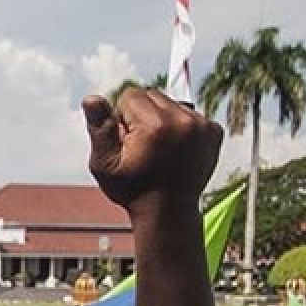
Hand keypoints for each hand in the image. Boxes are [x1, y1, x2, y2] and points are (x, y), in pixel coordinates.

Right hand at [83, 90, 222, 214]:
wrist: (168, 210)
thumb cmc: (133, 190)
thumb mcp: (105, 163)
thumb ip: (99, 128)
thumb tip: (91, 98)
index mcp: (155, 125)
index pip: (131, 95)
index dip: (122, 118)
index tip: (127, 142)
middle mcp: (183, 120)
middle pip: (153, 95)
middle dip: (142, 116)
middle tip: (143, 146)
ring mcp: (202, 125)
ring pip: (172, 104)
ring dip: (163, 120)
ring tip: (160, 149)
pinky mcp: (214, 131)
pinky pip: (190, 114)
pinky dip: (182, 127)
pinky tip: (175, 150)